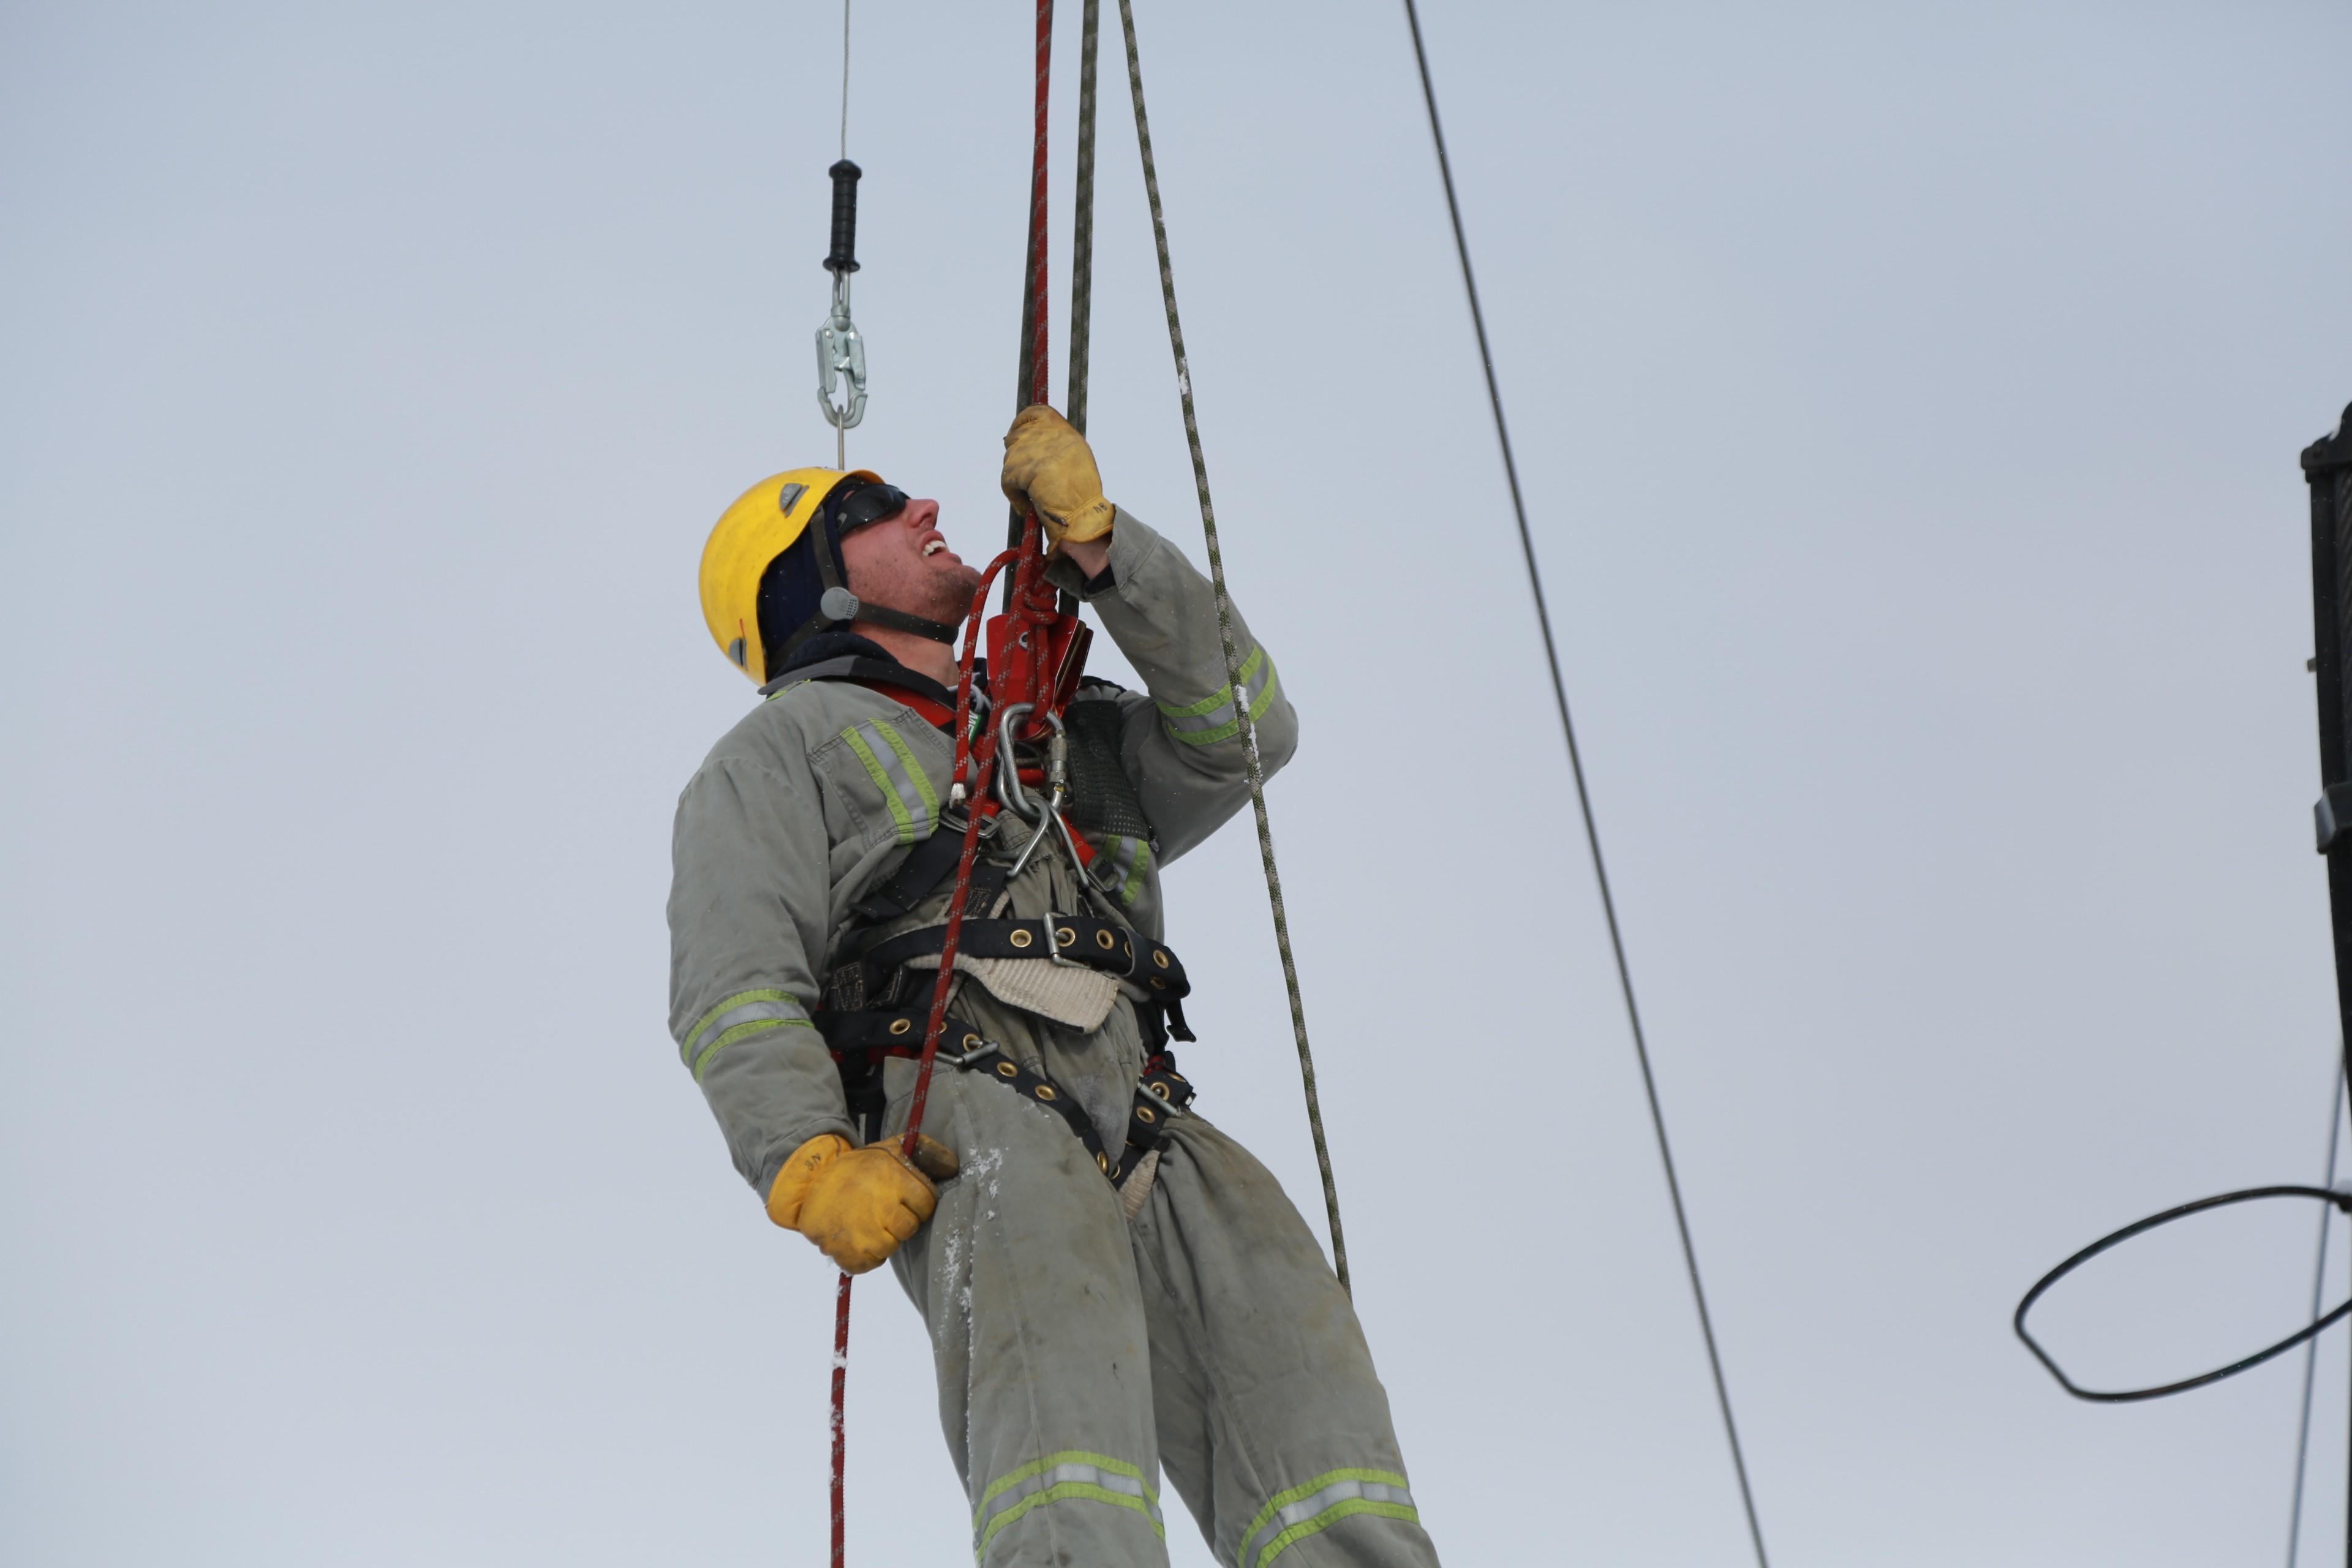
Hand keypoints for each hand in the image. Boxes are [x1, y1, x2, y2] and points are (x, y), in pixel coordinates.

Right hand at [766, 1133, 957, 1272]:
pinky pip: (869, 1264)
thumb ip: (926, 1152)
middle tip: (882, 1209)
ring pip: (890, 1247)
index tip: (903, 1196)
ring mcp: (863, 1234)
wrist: (809, 1182)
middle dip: (900, 1220)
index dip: (917, 1201)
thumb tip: (953, 1167)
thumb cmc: (858, 1167)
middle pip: (909, 1228)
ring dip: (882, 1238)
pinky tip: (857, 1237)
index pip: (926, 1203)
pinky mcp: (846, 1253)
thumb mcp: (893, 1147)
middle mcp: (881, 1209)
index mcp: (895, 1181)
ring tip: (867, 1221)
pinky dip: (865, 1256)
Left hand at [1000, 405, 1114, 553]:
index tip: (1014, 435)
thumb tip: (1025, 446)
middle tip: (1022, 477)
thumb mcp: (1073, 460)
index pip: (1036, 413)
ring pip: (1010, 460)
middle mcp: (1053, 437)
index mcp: (1066, 433)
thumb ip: (1053, 448)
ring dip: (1016, 480)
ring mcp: (1039, 450)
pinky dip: (1014, 495)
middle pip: (1018, 437)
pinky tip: (1027, 506)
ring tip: (1032, 495)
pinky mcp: (1027, 468)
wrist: (1084, 517)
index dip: (1021, 422)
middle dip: (1015, 458)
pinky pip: (1007, 479)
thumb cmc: (1081, 498)